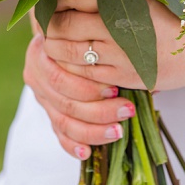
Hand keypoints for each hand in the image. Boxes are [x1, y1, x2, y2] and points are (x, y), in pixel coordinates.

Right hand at [22, 32, 132, 159]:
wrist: (69, 35)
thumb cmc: (89, 31)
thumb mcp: (93, 32)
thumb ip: (108, 48)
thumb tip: (147, 76)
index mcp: (44, 51)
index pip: (61, 75)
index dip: (88, 86)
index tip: (116, 89)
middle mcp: (37, 75)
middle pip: (64, 101)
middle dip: (98, 110)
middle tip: (127, 110)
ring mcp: (41, 96)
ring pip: (63, 121)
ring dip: (92, 130)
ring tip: (118, 132)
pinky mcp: (48, 112)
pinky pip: (59, 133)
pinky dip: (72, 145)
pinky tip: (87, 152)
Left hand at [38, 0, 184, 91]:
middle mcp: (117, 25)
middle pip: (62, 25)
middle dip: (49, 23)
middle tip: (46, 21)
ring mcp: (119, 54)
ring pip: (68, 52)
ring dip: (55, 46)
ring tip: (54, 40)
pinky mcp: (124, 76)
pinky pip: (84, 74)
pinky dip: (71, 66)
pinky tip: (72, 59)